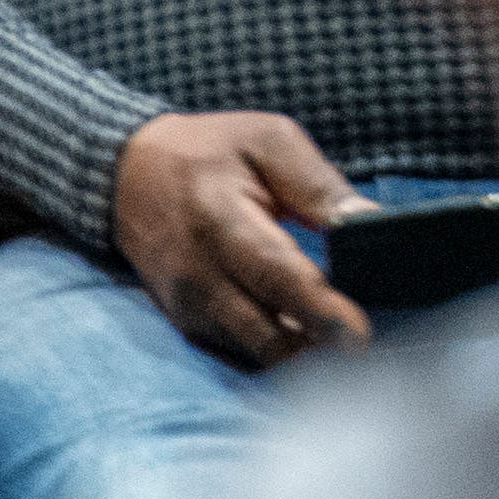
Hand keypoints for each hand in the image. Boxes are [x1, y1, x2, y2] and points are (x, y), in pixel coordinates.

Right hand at [114, 105, 375, 368]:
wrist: (127, 174)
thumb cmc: (209, 152)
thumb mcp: (268, 142)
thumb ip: (318, 186)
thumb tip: (370, 222)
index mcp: (220, 219)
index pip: (276, 276)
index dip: (320, 310)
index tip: (360, 335)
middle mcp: (199, 274)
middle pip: (266, 332)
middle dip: (321, 349)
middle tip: (370, 350)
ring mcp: (190, 306)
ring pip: (256, 352)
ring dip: (304, 357)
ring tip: (350, 349)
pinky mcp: (189, 323)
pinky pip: (242, 352)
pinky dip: (280, 352)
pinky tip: (314, 341)